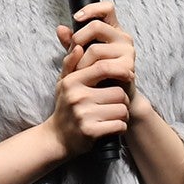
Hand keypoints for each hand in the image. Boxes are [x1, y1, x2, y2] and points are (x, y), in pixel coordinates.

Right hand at [48, 1, 135, 156]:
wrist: (57, 138)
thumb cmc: (65, 107)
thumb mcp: (64, 83)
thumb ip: (71, 62)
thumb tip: (77, 45)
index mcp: (72, 81)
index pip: (102, 67)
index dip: (119, 70)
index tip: (126, 76)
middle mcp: (77, 96)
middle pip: (118, 91)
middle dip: (121, 98)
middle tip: (116, 102)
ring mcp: (83, 114)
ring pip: (121, 108)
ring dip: (122, 113)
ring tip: (113, 114)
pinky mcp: (91, 132)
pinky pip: (119, 124)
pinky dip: (120, 126)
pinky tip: (111, 126)